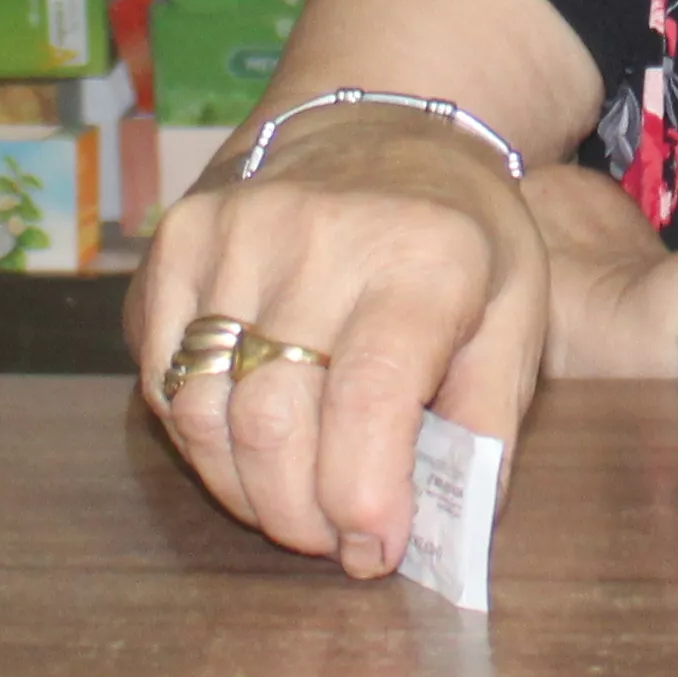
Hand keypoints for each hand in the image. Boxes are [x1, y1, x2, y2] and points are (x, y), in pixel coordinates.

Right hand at [132, 108, 542, 574]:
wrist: (374, 124)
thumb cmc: (456, 236)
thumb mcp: (516, 312)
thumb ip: (487, 423)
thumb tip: (447, 536)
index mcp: (422, 255)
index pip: (367, 400)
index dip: (361, 498)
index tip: (374, 553)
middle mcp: (317, 236)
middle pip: (273, 422)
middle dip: (299, 516)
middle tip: (332, 542)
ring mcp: (232, 232)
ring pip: (202, 413)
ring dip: (243, 490)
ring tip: (291, 505)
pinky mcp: (174, 241)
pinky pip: (161, 378)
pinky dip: (200, 438)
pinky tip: (248, 445)